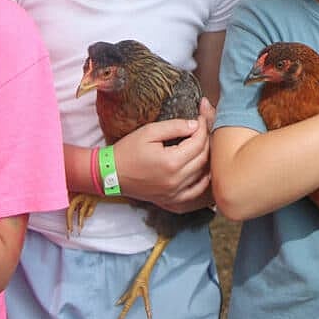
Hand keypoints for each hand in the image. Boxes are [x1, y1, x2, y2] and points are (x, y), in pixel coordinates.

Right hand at [115, 98, 215, 212]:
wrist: (111, 174)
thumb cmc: (127, 152)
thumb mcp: (148, 132)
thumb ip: (174, 127)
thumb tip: (194, 125)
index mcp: (171, 162)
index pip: (198, 142)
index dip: (202, 127)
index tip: (200, 118)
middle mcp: (176, 180)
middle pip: (203, 157)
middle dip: (206, 140)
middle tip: (202, 128)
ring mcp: (175, 193)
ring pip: (202, 174)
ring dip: (206, 158)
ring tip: (202, 144)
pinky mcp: (172, 200)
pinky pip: (195, 192)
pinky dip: (203, 181)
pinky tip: (203, 171)